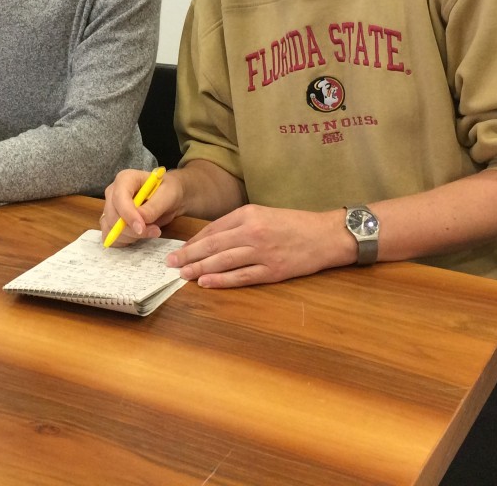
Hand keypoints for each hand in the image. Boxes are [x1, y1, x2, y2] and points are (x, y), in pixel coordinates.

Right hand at [100, 168, 184, 246]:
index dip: (128, 215)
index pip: (119, 198)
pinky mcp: (111, 222)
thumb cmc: (168, 190)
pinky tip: (139, 236)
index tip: (141, 228)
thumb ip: (153, 207)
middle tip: (155, 231)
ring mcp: (110, 208)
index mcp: (125, 179)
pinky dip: (125, 241)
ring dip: (131, 236)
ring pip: (111, 229)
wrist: (169, 197)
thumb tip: (140, 220)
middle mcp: (113, 193)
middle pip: (112, 216)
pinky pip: (112, 237)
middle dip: (132, 229)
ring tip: (151, 231)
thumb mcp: (167, 195)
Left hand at [167, 205, 349, 287]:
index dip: (193, 241)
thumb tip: (212, 238)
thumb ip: (239, 223)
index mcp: (249, 214)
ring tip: (183, 274)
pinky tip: (206, 282)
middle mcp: (252, 231)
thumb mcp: (264, 214)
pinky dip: (221, 280)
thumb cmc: (295, 224)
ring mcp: (262, 252)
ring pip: (222, 261)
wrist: (326, 235)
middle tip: (170, 262)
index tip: (179, 248)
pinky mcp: (272, 270)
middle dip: (189, 254)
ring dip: (199, 268)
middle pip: (213, 245)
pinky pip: (241, 276)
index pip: (213, 229)